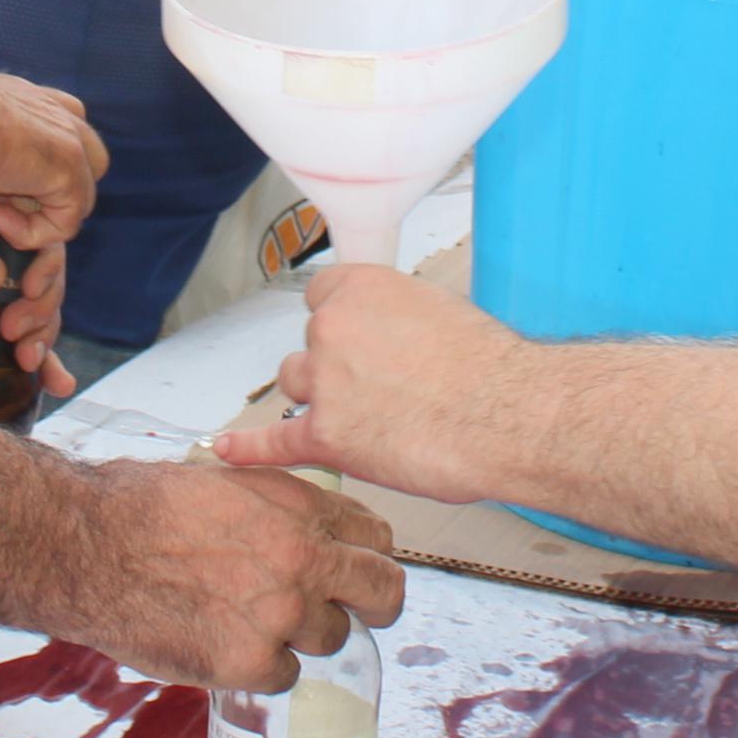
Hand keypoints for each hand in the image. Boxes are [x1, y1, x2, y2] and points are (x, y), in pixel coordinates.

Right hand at [0, 71, 106, 250]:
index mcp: (33, 101)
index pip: (60, 139)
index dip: (31, 174)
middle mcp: (59, 113)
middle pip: (81, 170)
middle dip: (43, 198)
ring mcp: (70, 139)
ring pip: (74, 201)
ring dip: (34, 220)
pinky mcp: (70, 168)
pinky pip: (67, 222)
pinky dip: (30, 233)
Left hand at [0, 188, 77, 394]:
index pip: (30, 233)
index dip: (43, 260)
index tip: (28, 290)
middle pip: (41, 275)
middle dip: (42, 305)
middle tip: (16, 331)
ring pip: (35, 309)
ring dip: (43, 334)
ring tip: (28, 361)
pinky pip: (13, 341)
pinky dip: (39, 360)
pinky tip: (57, 382)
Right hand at [48, 459, 405, 690]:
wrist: (88, 546)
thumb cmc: (140, 505)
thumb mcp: (225, 480)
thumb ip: (277, 505)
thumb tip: (305, 525)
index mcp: (300, 506)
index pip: (377, 537)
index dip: (367, 557)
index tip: (354, 570)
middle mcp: (304, 559)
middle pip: (384, 594)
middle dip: (373, 605)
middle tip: (351, 613)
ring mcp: (281, 614)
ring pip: (330, 639)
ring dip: (300, 636)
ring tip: (250, 621)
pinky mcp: (249, 662)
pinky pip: (283, 675)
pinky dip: (259, 667)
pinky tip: (222, 643)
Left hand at [214, 263, 531, 505]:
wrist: (507, 415)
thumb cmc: (490, 367)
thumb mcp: (439, 309)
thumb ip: (396, 317)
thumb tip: (389, 338)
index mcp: (358, 287)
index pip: (320, 297)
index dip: (343, 325)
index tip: (360, 342)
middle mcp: (331, 327)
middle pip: (309, 346)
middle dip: (337, 366)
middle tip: (388, 388)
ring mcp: (325, 382)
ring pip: (298, 387)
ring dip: (324, 400)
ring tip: (376, 418)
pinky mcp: (326, 436)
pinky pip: (275, 442)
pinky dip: (251, 449)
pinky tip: (230, 450)